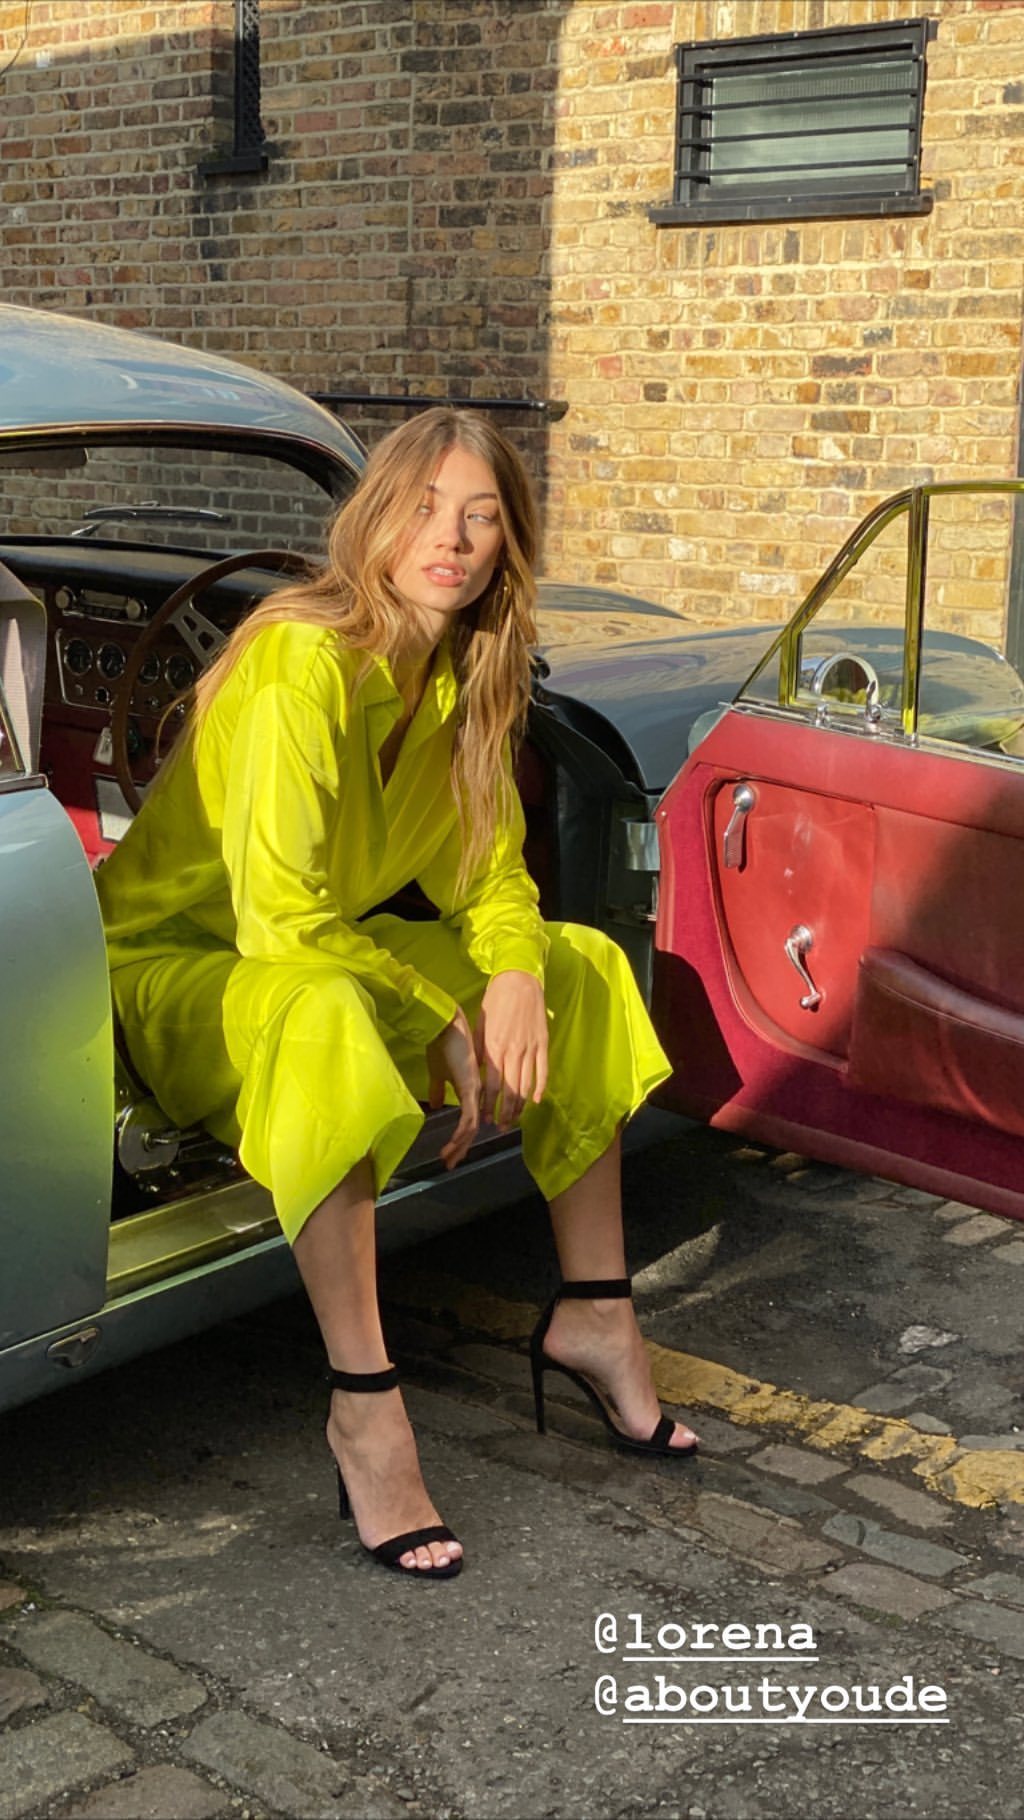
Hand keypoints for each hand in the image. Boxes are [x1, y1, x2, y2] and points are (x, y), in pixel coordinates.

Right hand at [426, 1007, 479, 1168]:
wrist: (443, 1027)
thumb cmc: (441, 1045)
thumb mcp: (438, 1073)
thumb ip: (439, 1090)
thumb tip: (435, 1105)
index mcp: (469, 1090)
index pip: (469, 1121)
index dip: (461, 1139)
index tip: (451, 1153)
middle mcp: (476, 1093)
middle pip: (471, 1129)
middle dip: (461, 1148)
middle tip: (450, 1163)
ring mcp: (475, 1091)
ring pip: (471, 1127)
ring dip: (460, 1145)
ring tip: (448, 1158)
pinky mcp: (470, 1088)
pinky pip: (469, 1117)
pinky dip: (463, 1133)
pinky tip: (454, 1143)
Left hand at [474, 970, 547, 1130]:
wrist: (518, 980)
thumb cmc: (496, 1000)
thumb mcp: (480, 1025)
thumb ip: (480, 1050)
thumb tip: (477, 1072)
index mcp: (493, 1047)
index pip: (490, 1085)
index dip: (488, 1104)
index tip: (484, 1117)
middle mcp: (512, 1051)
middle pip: (509, 1090)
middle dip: (504, 1112)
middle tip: (500, 1126)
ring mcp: (530, 1048)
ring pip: (526, 1084)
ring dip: (520, 1105)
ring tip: (515, 1119)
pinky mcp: (542, 1043)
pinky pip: (543, 1071)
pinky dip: (540, 1088)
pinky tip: (536, 1101)